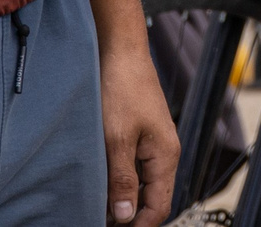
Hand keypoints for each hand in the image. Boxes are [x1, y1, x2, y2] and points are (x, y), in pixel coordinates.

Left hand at [100, 46, 178, 222]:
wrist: (120, 50)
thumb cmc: (121, 88)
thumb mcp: (117, 139)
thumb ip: (122, 179)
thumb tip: (124, 215)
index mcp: (166, 155)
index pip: (159, 206)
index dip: (138, 226)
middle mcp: (163, 151)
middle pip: (151, 198)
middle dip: (128, 215)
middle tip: (97, 220)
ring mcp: (151, 142)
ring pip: (140, 183)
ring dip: (120, 196)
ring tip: (94, 205)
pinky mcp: (139, 133)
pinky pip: (133, 167)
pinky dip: (118, 179)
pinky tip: (98, 180)